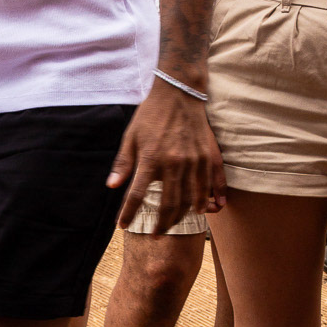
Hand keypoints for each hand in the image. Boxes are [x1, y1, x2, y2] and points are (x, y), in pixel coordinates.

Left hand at [108, 78, 225, 231]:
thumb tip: (112, 186)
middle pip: (169, 204)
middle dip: (161, 224)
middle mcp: (175, 163)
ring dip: (184, 216)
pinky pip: (214, 183)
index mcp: (152, 159)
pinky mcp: (209, 156)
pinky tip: (211, 209)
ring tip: (175, 224)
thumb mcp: (131, 136)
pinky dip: (213, 199)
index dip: (129, 213)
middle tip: (155, 234)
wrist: (179, 92)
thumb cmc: (151, 115)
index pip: (137, 195)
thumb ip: (124, 163)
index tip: (122, 226)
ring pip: (192, 199)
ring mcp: (195, 161)